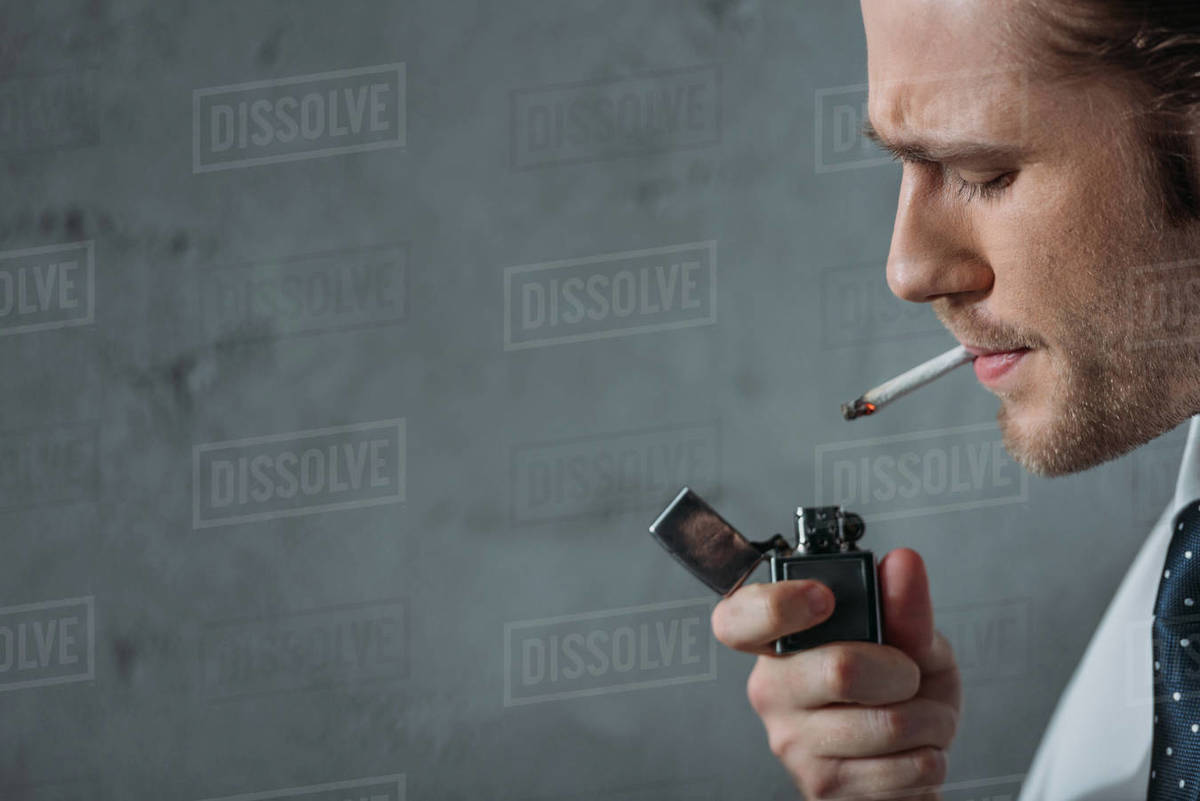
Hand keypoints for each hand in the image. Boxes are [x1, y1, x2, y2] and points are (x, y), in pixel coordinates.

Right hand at [711, 548, 961, 799]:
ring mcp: (792, 742)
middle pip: (840, 670)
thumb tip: (903, 563)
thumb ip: (903, 607)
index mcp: (780, 643)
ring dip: (930, 721)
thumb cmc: (899, 694)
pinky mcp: (822, 784)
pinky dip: (930, 757)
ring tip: (919, 719)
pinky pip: (903, 766)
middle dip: (902, 673)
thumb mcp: (911, 642)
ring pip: (886, 724)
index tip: (822, 598)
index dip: (777, 605)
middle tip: (907, 676)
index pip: (739, 619)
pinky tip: (911, 753)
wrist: (909, 763)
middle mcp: (773, 690)